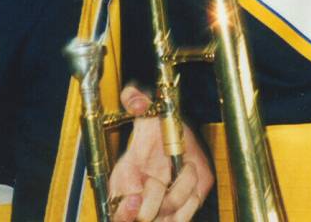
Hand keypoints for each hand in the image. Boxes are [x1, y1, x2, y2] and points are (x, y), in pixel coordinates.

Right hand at [108, 86, 213, 221]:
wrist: (178, 140)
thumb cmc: (158, 129)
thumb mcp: (147, 111)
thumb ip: (137, 100)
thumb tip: (135, 100)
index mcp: (123, 179)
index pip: (118, 211)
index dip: (125, 212)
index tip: (136, 197)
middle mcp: (137, 200)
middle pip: (144, 218)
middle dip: (158, 198)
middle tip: (165, 174)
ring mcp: (157, 211)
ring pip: (168, 219)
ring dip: (181, 193)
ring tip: (187, 168)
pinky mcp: (177, 214)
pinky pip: (184, 219)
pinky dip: (191, 203)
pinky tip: (192, 184)